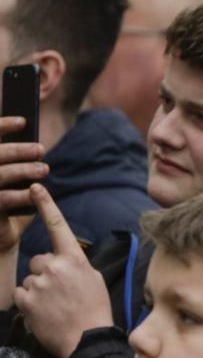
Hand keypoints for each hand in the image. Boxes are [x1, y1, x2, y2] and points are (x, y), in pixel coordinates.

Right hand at [0, 115, 47, 252]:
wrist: (1, 236)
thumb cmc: (9, 203)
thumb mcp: (12, 179)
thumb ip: (16, 161)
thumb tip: (34, 144)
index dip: (1, 126)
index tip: (23, 121)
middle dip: (17, 150)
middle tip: (40, 149)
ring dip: (22, 170)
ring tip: (44, 168)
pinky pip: (2, 200)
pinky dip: (21, 195)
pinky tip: (36, 192)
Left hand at [14, 185, 112, 357]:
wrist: (87, 340)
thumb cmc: (95, 311)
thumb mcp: (93, 280)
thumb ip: (75, 265)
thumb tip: (62, 262)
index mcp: (75, 259)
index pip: (58, 227)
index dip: (46, 205)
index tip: (36, 188)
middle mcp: (54, 266)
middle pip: (40, 260)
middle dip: (46, 273)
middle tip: (61, 293)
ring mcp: (38, 282)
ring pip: (31, 278)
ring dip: (39, 289)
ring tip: (55, 306)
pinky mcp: (26, 299)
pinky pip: (22, 293)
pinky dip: (30, 302)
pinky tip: (45, 312)